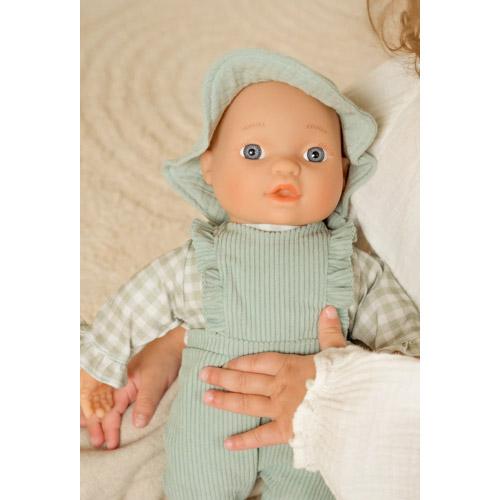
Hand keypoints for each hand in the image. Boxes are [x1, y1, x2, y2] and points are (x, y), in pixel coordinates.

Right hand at [81, 326, 185, 448]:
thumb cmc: (165, 359)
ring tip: (92, 433)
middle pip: (102, 407)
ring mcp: (125, 382)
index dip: (108, 428)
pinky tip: (102, 414)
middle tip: (97, 443)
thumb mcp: (156, 381)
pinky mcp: (134, 382)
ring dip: (98, 417)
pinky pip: (115, 398)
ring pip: (104, 402)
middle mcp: (119, 383)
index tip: (109, 444)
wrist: (175, 342)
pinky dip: (107, 407)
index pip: (110, 410)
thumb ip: (146, 401)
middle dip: (97, 425)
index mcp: (121, 383)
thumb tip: (137, 425)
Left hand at [199, 305, 345, 449]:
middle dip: (222, 377)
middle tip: (202, 375)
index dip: (241, 362)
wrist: (354, 408)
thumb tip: (326, 308)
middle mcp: (280, 387)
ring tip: (206, 398)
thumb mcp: (338, 350)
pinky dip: (243, 440)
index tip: (225, 362)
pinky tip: (227, 443)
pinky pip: (261, 437)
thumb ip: (329, 331)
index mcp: (290, 366)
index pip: (259, 362)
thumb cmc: (347, 378)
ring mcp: (280, 410)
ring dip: (225, 401)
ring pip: (246, 404)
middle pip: (245, 381)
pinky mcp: (286, 432)